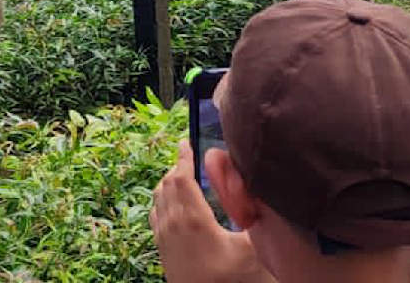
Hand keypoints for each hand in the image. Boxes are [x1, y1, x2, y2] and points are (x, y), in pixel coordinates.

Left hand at [150, 140, 272, 282]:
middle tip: (189, 156)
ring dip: (169, 184)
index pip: (181, 178)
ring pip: (158, 200)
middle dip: (177, 168)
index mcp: (192, 220)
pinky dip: (163, 202)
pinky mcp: (162, 254)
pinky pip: (156, 217)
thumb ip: (254, 213)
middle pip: (166, 185)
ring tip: (183, 176)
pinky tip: (175, 205)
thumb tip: (253, 185)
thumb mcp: (254, 247)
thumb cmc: (237, 281)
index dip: (183, 157)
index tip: (186, 141)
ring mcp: (163, 241)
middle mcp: (172, 227)